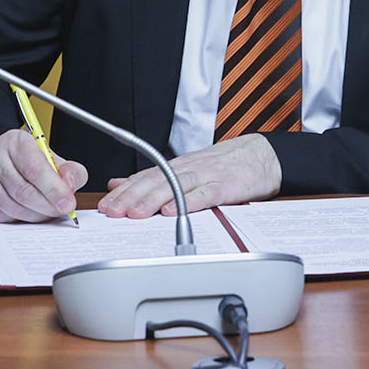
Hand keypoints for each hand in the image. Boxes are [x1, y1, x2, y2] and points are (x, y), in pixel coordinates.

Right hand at [0, 128, 87, 222]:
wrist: (2, 162)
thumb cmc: (31, 162)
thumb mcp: (55, 159)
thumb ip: (71, 171)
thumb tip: (69, 185)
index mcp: (16, 142)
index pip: (35, 169)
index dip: (54, 190)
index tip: (68, 204)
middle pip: (23, 192)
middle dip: (47, 207)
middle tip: (62, 211)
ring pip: (12, 207)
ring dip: (34, 216)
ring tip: (45, 211)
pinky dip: (17, 220)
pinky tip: (26, 211)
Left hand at [99, 134, 280, 217]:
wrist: (264, 155)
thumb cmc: (226, 165)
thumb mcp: (188, 167)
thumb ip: (154, 176)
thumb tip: (119, 181)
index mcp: (179, 166)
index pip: (146, 176)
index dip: (124, 190)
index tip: (104, 205)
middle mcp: (190, 168)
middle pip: (156, 180)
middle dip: (131, 196)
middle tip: (112, 211)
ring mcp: (209, 175)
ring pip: (176, 185)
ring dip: (153, 199)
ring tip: (135, 213)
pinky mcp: (228, 185)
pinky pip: (205, 194)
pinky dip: (188, 202)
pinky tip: (172, 211)